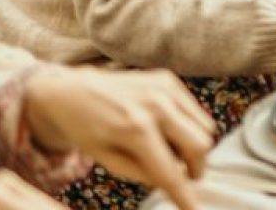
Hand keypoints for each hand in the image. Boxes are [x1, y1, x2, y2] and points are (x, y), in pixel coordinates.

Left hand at [23, 67, 213, 209]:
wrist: (70, 92)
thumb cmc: (85, 130)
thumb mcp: (108, 160)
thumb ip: (142, 173)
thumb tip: (174, 180)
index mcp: (135, 130)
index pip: (170, 171)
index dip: (185, 196)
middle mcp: (156, 105)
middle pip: (200, 145)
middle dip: (195, 168)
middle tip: (182, 176)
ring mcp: (164, 88)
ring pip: (205, 127)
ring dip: (193, 146)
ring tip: (169, 150)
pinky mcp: (167, 78)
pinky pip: (195, 110)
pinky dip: (188, 125)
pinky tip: (166, 128)